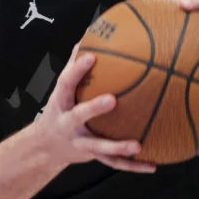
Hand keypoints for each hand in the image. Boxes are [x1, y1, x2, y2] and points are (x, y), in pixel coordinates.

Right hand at [37, 44, 154, 172]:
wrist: (45, 147)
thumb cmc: (60, 108)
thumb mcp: (62, 88)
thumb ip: (75, 63)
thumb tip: (91, 32)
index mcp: (60, 102)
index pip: (66, 82)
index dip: (77, 69)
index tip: (91, 56)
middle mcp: (67, 123)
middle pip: (78, 116)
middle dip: (93, 109)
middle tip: (113, 99)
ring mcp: (79, 142)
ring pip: (98, 146)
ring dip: (117, 147)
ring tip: (137, 145)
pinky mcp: (92, 157)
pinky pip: (114, 162)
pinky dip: (133, 165)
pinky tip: (153, 165)